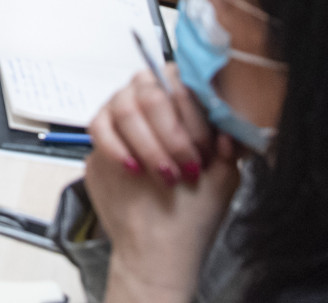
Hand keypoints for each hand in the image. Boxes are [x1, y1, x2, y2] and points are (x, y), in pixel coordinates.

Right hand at [86, 78, 240, 302]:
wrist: (160, 249)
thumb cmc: (194, 214)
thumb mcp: (224, 178)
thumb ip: (228, 145)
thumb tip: (230, 118)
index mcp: (182, 109)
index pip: (180, 79)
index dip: (192, 106)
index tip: (206, 142)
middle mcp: (148, 107)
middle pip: (148, 87)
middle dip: (171, 127)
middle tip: (186, 160)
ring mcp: (120, 121)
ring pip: (122, 104)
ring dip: (147, 140)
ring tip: (165, 173)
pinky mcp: (99, 142)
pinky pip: (98, 126)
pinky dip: (116, 146)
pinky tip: (134, 168)